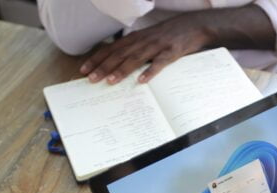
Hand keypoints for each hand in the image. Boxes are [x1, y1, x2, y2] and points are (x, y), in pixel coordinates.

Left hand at [79, 12, 210, 83]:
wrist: (193, 26)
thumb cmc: (169, 35)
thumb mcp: (148, 38)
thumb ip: (134, 48)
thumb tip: (118, 61)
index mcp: (136, 38)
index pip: (111, 49)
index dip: (97, 59)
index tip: (84, 69)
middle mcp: (143, 41)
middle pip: (120, 55)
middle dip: (104, 67)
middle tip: (91, 79)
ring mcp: (157, 46)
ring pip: (136, 59)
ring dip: (122, 70)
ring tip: (110, 81)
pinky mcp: (171, 53)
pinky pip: (159, 63)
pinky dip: (150, 72)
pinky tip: (142, 81)